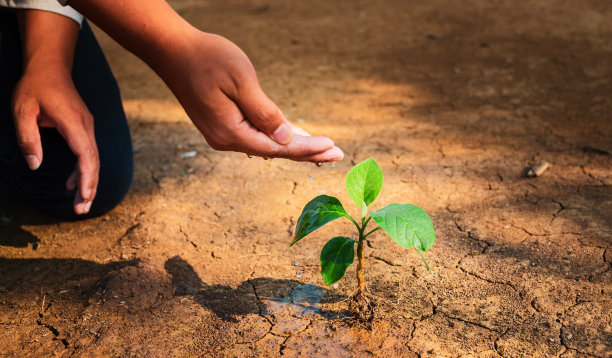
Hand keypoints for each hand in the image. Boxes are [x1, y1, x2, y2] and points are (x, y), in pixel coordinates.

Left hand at [12, 67, 98, 214]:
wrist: (50, 66)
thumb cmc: (35, 86)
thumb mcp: (22, 110)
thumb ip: (28, 138)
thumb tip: (35, 165)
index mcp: (73, 123)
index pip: (86, 155)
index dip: (86, 178)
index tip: (84, 197)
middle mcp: (86, 126)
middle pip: (93, 162)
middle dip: (90, 188)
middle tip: (81, 211)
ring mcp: (87, 127)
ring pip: (93, 160)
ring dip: (88, 182)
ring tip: (80, 205)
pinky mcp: (83, 128)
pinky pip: (87, 153)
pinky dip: (82, 171)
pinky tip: (72, 184)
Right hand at [156, 32, 343, 161]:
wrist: (172, 51)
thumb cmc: (207, 59)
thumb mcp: (242, 81)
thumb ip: (265, 113)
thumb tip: (285, 139)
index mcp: (231, 132)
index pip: (278, 148)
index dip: (308, 148)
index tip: (332, 147)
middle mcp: (226, 140)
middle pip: (274, 152)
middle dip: (308, 152)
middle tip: (337, 154)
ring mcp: (222, 134)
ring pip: (265, 145)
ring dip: (294, 146)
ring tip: (322, 149)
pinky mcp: (221, 125)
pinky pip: (255, 136)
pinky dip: (276, 138)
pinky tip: (293, 139)